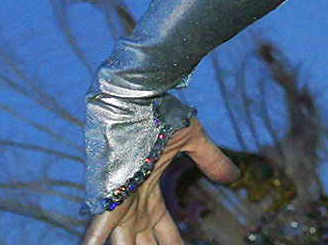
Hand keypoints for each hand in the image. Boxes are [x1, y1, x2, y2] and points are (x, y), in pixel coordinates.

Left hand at [80, 118, 237, 244]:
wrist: (140, 97)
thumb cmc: (162, 114)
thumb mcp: (194, 140)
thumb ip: (211, 160)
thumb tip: (235, 177)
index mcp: (151, 195)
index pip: (165, 232)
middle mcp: (134, 205)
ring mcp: (119, 204)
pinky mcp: (108, 197)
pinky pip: (97, 231)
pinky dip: (92, 243)